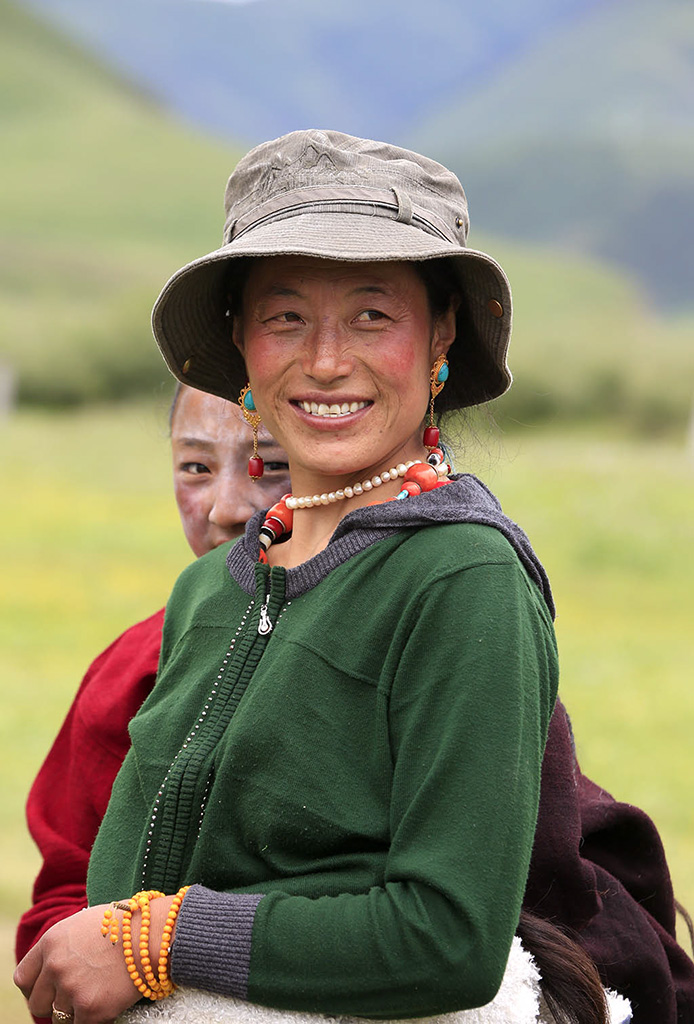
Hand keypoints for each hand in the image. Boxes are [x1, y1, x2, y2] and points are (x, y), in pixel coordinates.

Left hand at [14, 898, 175, 1023]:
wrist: (155, 933)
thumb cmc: (124, 924)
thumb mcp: (83, 924)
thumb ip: (62, 947)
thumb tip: (51, 970)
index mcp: (51, 942)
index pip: (23, 978)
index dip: (35, 987)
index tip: (47, 990)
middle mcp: (56, 967)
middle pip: (37, 1003)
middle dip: (54, 1003)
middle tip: (74, 996)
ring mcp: (72, 990)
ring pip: (60, 1018)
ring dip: (76, 1010)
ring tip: (98, 992)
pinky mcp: (91, 1010)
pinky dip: (94, 1018)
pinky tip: (108, 1001)